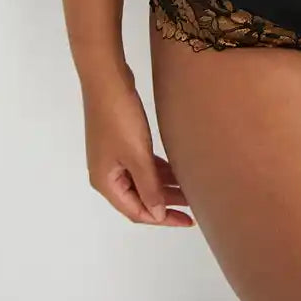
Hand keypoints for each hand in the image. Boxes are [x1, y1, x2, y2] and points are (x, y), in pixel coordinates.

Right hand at [81, 65, 195, 226]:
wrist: (107, 79)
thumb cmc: (119, 118)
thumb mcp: (136, 155)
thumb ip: (148, 186)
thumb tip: (157, 215)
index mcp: (106, 182)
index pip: (136, 211)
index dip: (162, 219)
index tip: (187, 221)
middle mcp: (107, 173)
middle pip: (140, 197)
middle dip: (166, 203)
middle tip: (195, 205)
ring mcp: (114, 156)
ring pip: (142, 179)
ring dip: (164, 185)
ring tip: (191, 188)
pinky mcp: (122, 140)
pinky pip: (142, 164)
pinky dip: (158, 169)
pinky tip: (177, 169)